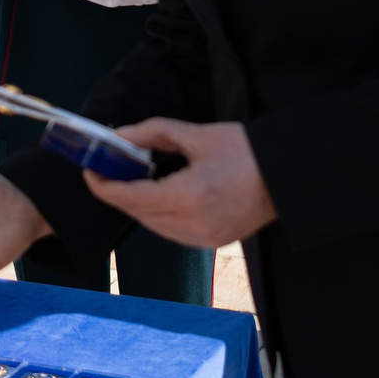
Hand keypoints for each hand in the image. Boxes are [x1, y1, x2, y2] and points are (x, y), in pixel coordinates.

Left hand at [84, 119, 274, 248]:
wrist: (287, 176)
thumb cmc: (247, 151)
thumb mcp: (197, 135)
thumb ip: (152, 134)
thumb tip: (118, 137)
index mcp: (190, 196)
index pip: (131, 198)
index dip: (104, 186)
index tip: (91, 172)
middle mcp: (194, 224)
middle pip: (138, 214)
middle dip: (119, 193)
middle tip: (109, 170)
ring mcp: (204, 238)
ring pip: (153, 226)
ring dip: (138, 205)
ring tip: (132, 180)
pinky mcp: (213, 243)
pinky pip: (172, 232)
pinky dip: (159, 215)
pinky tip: (159, 195)